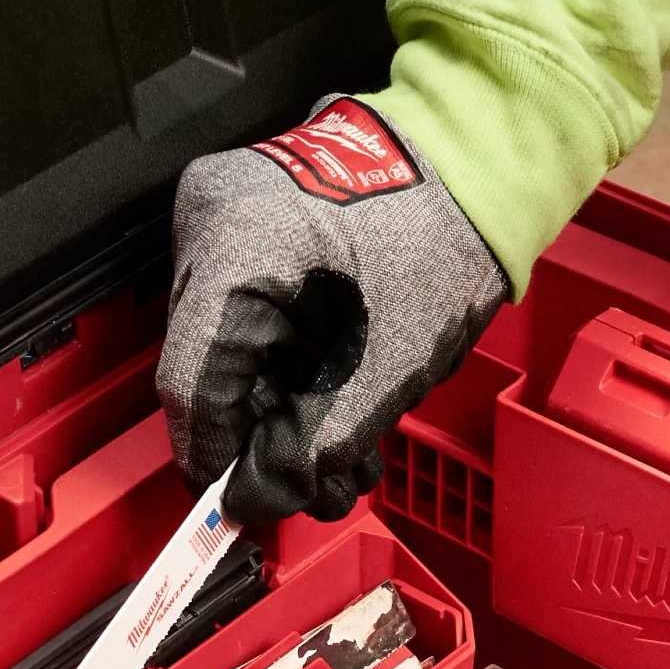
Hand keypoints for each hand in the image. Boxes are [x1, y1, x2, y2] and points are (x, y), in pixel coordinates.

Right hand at [159, 99, 510, 524]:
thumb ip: (310, 447)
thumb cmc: (445, 234)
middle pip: (211, 367)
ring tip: (345, 462)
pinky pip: (253, 316)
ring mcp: (230, 221)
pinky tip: (337, 413)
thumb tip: (257, 499)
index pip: (192, 382)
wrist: (477, 159)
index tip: (238, 508)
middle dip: (266, 442)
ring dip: (286, 415)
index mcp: (236, 247)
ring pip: (233, 349)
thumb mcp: (383, 368)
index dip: (214, 460)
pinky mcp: (255, 229)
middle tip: (318, 491)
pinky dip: (292, 368)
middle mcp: (213, 224)